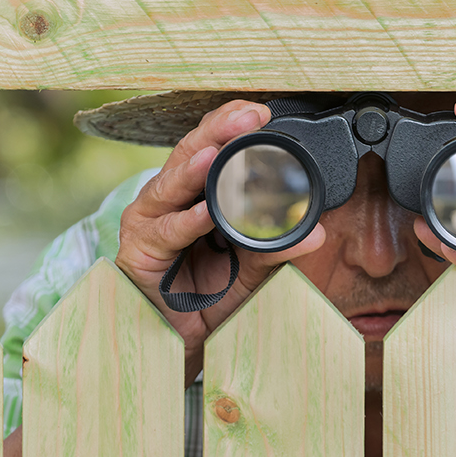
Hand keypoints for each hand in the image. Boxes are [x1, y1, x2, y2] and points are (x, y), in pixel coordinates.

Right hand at [115, 100, 327, 384]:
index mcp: (196, 193)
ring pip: (172, 185)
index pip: (214, 148)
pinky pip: (166, 233)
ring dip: (196, 168)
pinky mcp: (138, 251)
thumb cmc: (208, 298)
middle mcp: (170, 200)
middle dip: (219, 132)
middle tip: (248, 117)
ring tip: (217, 153)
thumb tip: (317, 233)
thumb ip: (276, 247)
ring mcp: (150, 221)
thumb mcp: (251, 269)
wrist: (181, 344)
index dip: (234, 127)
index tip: (263, 112)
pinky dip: (186, 222)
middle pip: (192, 154)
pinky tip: (204, 213)